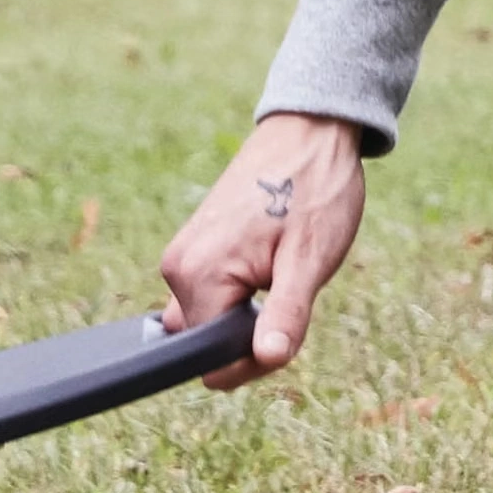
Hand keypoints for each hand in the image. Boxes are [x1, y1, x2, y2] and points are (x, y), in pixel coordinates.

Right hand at [165, 110, 370, 382]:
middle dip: (251, 335)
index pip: (211, 360)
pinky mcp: (194, 247)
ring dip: (246, 314)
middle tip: (290, 289)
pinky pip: (212, 295)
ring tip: (281, 272)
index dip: (254, 359)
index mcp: (198, 275)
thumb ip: (286, 316)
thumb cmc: (315, 191)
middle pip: (207, 343)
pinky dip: (240, 294)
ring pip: (210, 320)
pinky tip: (269, 262)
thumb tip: (267, 358)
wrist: (311, 132)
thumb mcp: (309, 260)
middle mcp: (177, 268)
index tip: (287, 330)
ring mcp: (182, 255)